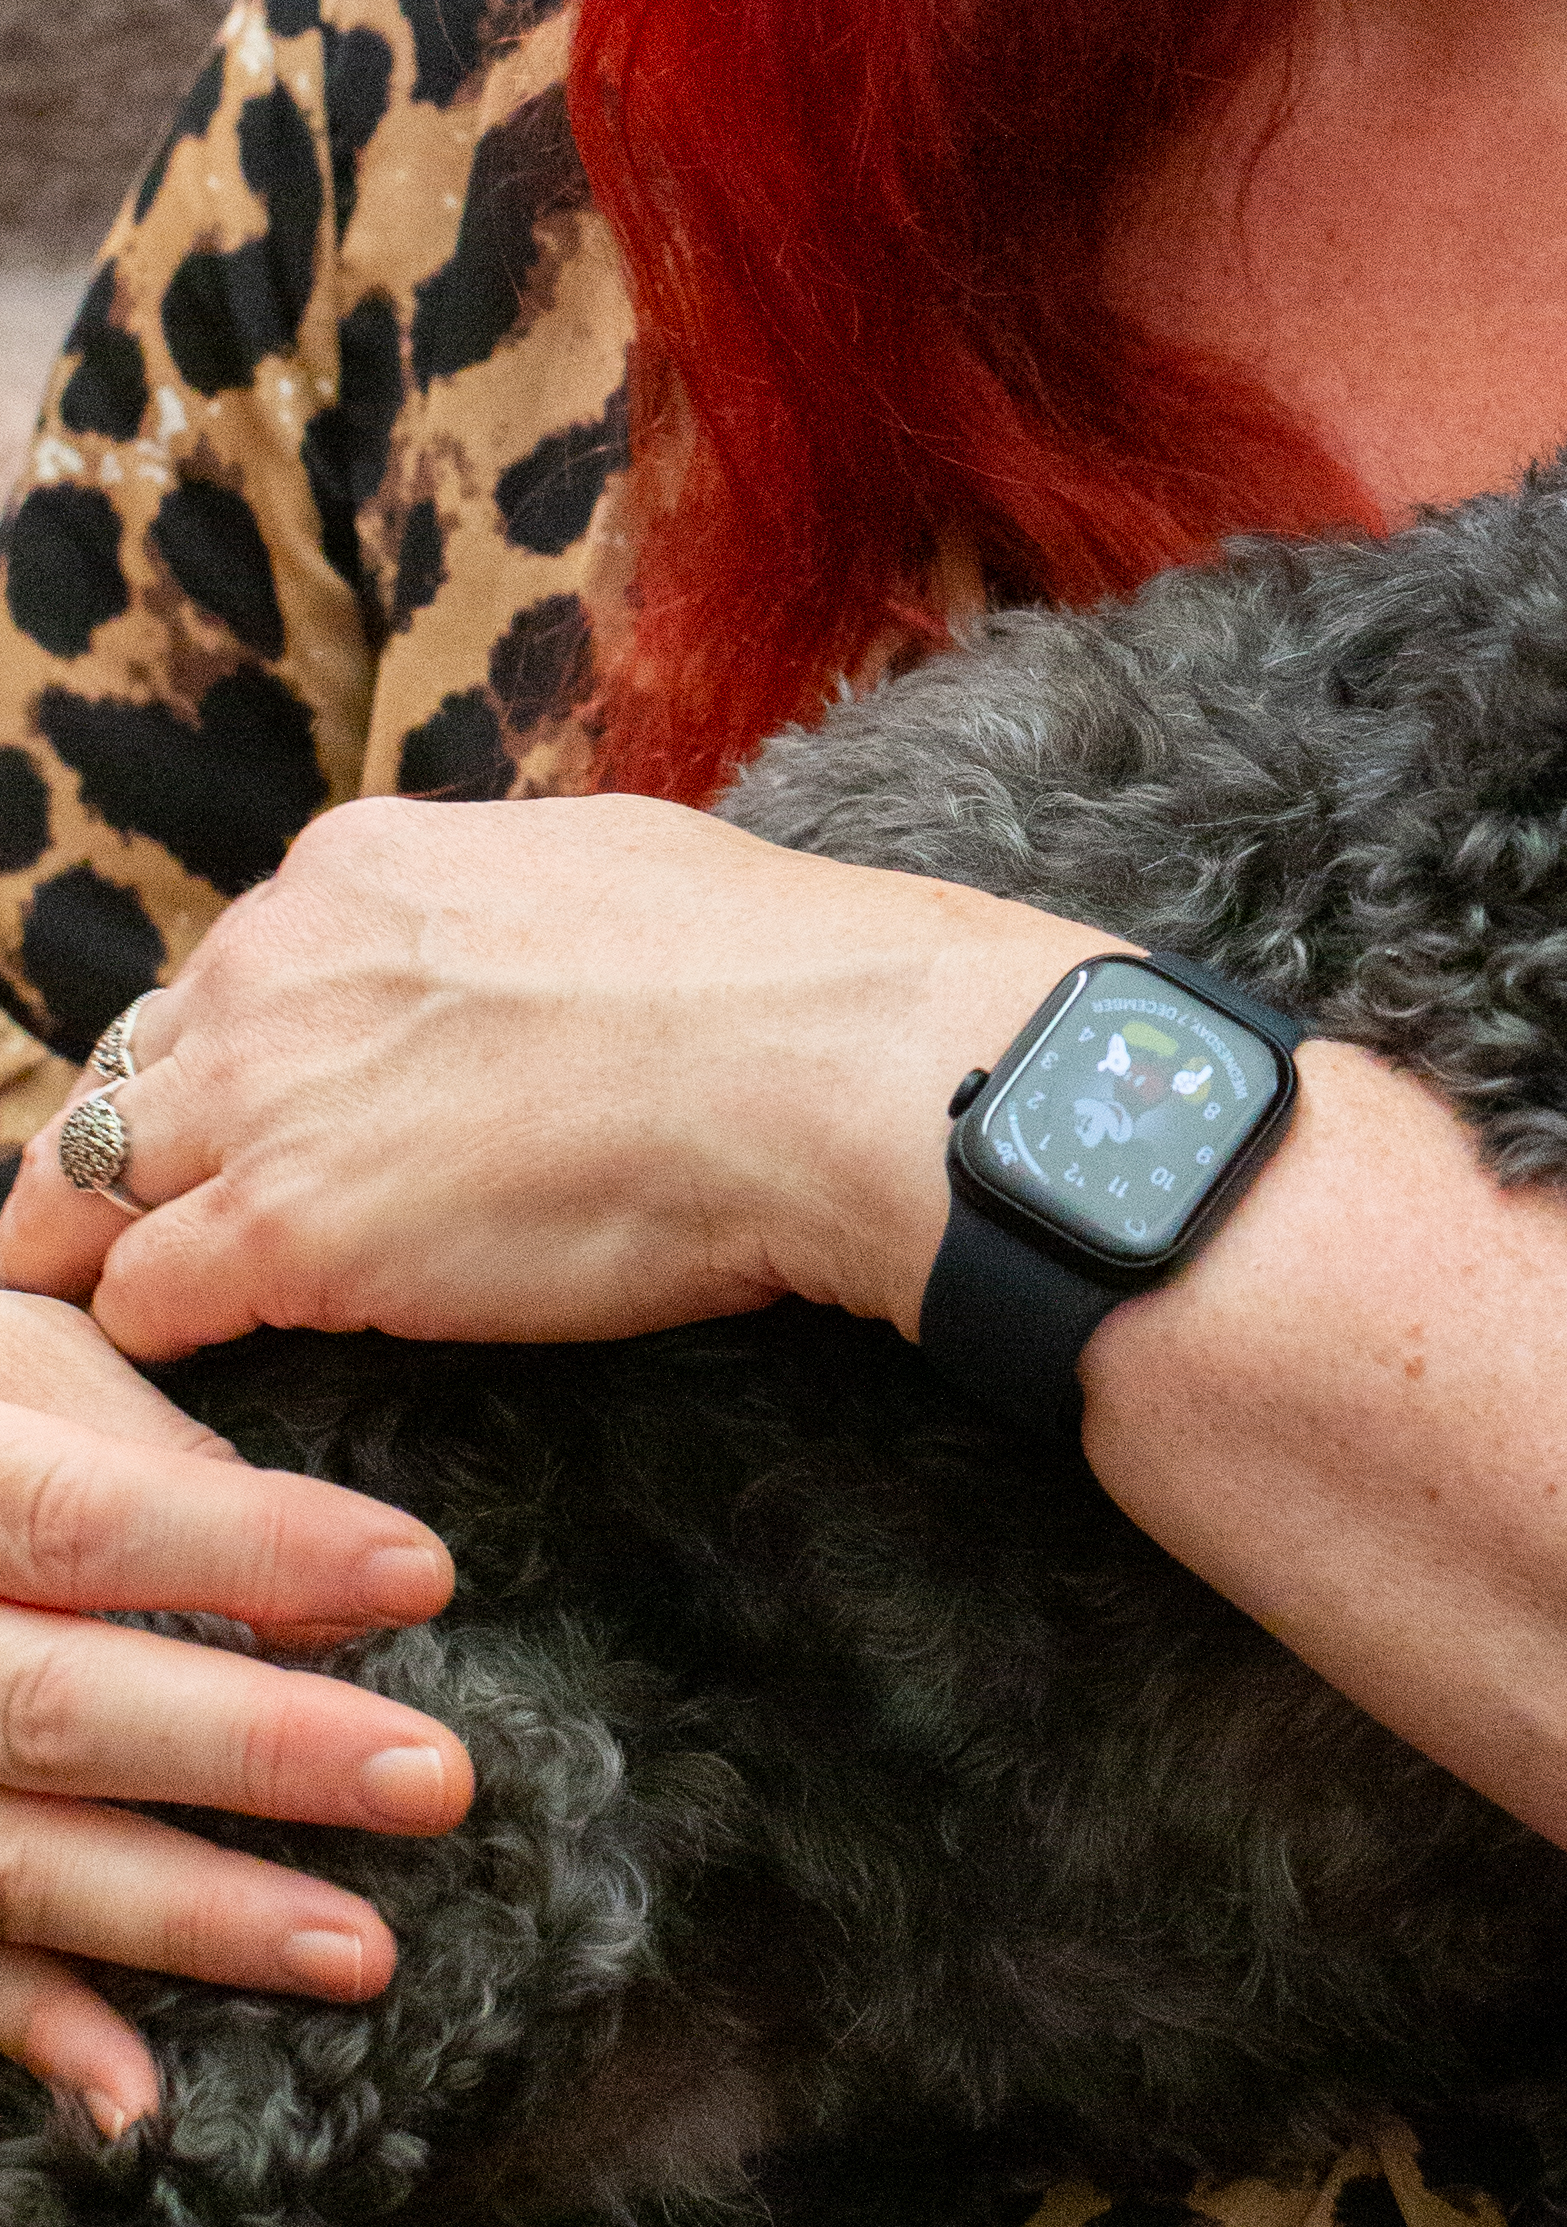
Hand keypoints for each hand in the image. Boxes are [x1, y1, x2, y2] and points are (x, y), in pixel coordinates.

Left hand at [0, 794, 1073, 1364]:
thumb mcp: (598, 864)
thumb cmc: (769, 969)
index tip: (255, 1124)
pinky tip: (207, 1362)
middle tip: (156, 1231)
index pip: (225, 978)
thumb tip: (511, 929)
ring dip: (107, 1249)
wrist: (822, 1064)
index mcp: (355, 869)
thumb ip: (499, 905)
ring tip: (134, 1309)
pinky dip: (155, 1333)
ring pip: (84, 1186)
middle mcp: (278, 963)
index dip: (230, 1065)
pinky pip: (140, 1296)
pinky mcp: (282, 1236)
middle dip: (136, 1156)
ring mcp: (267, 1098)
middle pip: (126, 1073)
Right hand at [0, 1291, 467, 2130]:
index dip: (252, 1545)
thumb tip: (336, 1595)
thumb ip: (152, 1460)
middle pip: (61, 1705)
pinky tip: (145, 2095)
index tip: (424, 1575)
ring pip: (18, 1858)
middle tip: (436, 1779)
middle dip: (254, 1749)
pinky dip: (40, 2034)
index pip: (89, 1518)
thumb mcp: (20, 1371)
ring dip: (189, 1915)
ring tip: (360, 1952)